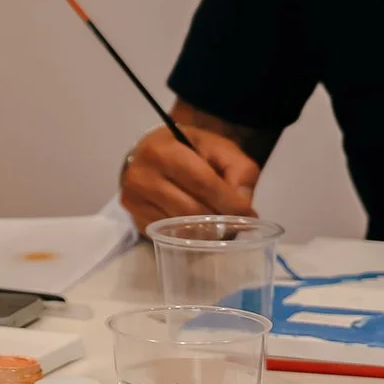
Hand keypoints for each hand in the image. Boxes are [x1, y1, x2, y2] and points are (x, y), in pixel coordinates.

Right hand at [119, 123, 257, 231]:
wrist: (155, 150)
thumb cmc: (189, 147)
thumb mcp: (219, 147)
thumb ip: (239, 169)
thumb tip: (242, 202)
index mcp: (162, 151)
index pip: (202, 183)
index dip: (229, 202)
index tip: (250, 215)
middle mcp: (141, 176)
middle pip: (191, 210)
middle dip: (220, 220)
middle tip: (238, 223)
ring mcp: (134, 201)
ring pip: (180, 228)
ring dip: (206, 230)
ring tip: (220, 224)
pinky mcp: (134, 219)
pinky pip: (170, 236)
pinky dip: (189, 235)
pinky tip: (197, 225)